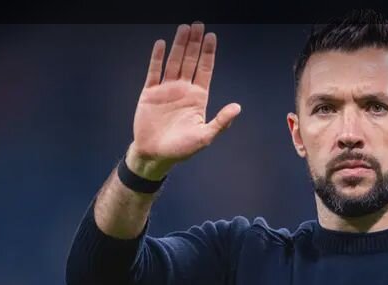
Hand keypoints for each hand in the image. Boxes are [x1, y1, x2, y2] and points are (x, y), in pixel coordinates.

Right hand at [128, 22, 240, 179]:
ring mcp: (166, 90)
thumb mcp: (204, 137)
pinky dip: (158, 58)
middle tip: (198, 25)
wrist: (154, 155)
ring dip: (178, 46)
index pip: (205, 70)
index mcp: (198, 98)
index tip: (211, 36)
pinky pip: (154, 72)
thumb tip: (237, 107)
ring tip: (183, 28)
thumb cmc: (181, 149)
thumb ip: (220, 122)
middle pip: (190, 61)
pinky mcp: (149, 94)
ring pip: (173, 63)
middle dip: (194, 43)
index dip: (208, 53)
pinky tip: (162, 44)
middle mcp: (183, 90)